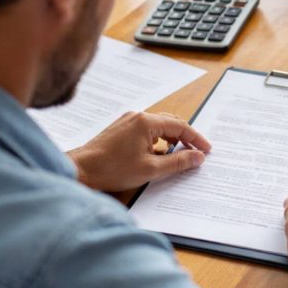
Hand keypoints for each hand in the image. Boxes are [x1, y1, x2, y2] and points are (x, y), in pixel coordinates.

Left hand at [68, 111, 210, 192]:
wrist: (80, 170)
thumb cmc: (112, 170)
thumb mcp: (151, 169)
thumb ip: (178, 162)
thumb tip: (198, 157)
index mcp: (146, 122)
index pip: (180, 126)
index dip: (196, 139)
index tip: (207, 150)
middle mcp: (137, 116)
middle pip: (171, 122)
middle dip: (186, 137)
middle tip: (197, 152)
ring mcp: (127, 121)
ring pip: (158, 126)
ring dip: (171, 138)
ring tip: (179, 154)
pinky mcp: (120, 128)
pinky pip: (146, 130)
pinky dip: (158, 139)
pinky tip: (158, 153)